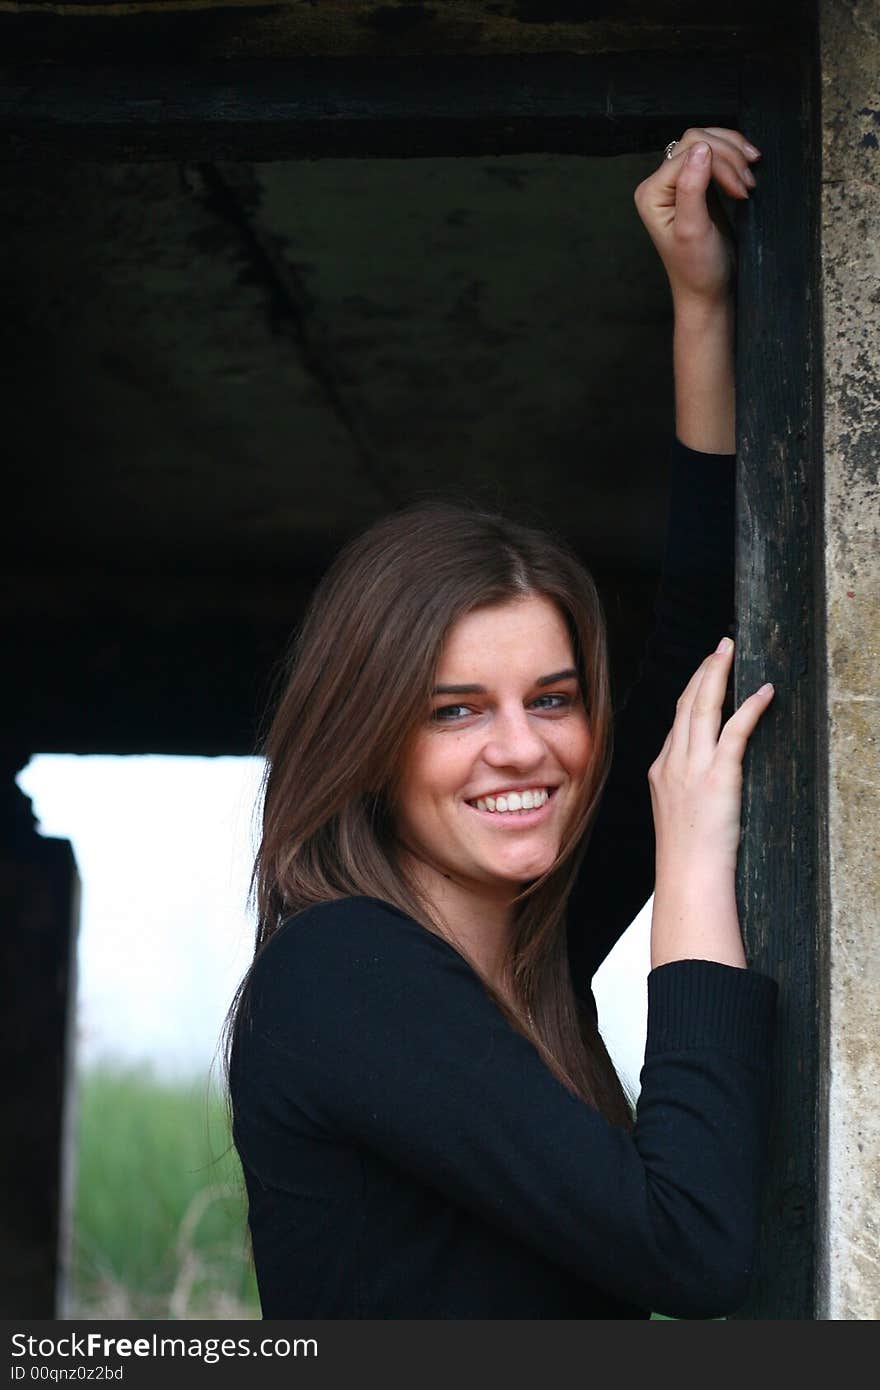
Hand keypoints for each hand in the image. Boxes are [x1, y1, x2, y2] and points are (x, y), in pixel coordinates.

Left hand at [633, 128, 760, 304]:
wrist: (708, 291)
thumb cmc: (698, 268)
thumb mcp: (693, 230)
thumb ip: (692, 188)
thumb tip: (701, 148)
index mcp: (651, 193)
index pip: (687, 152)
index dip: (720, 163)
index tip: (741, 191)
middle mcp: (660, 185)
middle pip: (696, 141)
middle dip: (728, 156)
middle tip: (748, 184)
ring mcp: (678, 183)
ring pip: (707, 143)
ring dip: (734, 154)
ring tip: (750, 178)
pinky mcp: (696, 186)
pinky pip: (715, 156)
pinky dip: (734, 159)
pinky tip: (747, 170)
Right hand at [648, 638, 774, 876]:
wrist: (687, 877)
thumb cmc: (686, 858)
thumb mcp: (675, 815)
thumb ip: (683, 789)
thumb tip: (700, 780)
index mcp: (661, 771)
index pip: (677, 722)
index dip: (693, 692)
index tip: (705, 673)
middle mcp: (673, 763)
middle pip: (686, 704)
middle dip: (704, 671)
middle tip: (720, 647)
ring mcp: (693, 768)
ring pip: (703, 708)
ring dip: (719, 674)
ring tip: (730, 652)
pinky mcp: (718, 777)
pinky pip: (735, 732)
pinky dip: (750, 708)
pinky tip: (764, 692)